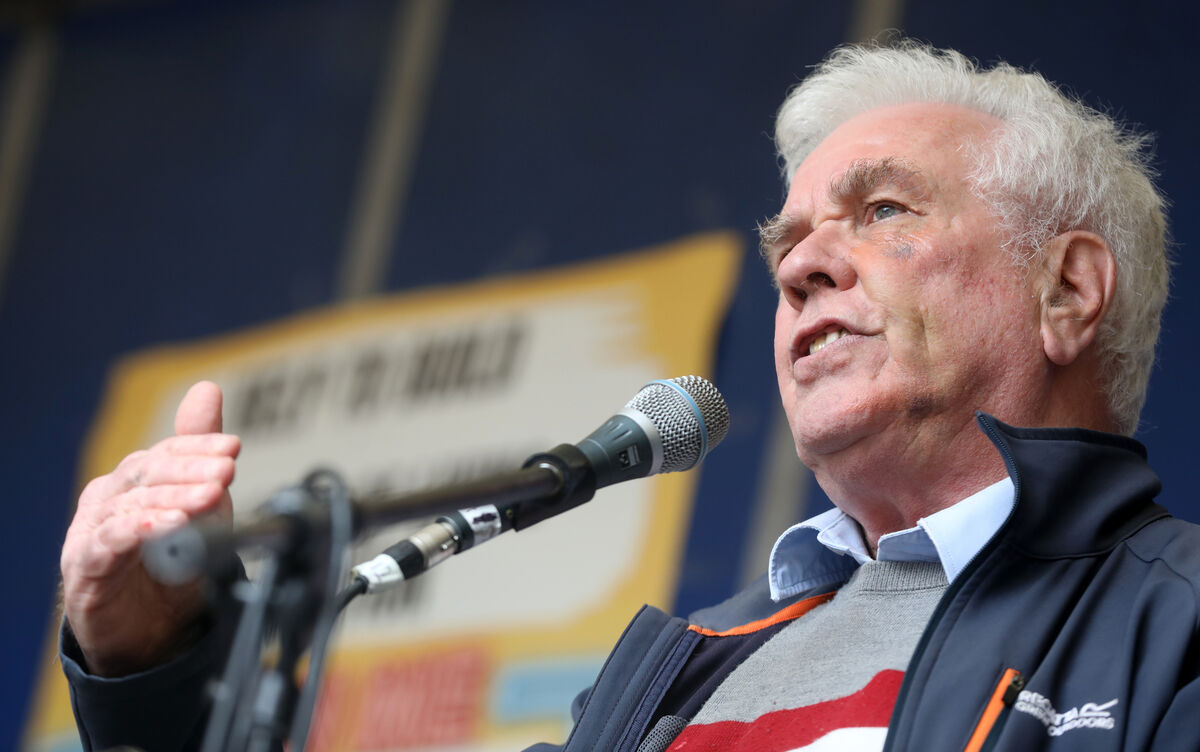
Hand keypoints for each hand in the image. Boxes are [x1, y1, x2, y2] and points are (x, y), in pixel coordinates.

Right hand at [60, 381, 239, 676]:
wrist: (147, 633)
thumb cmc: (168, 566)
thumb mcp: (199, 507)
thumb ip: (199, 454)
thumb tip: (206, 391)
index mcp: (134, 480)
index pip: (164, 452)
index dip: (199, 446)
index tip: (233, 447)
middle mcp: (109, 498)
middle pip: (146, 472)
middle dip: (191, 468)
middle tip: (227, 470)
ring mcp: (92, 530)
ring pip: (131, 503)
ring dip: (174, 498)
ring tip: (208, 497)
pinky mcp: (86, 566)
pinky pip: (110, 541)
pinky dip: (140, 530)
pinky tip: (167, 526)